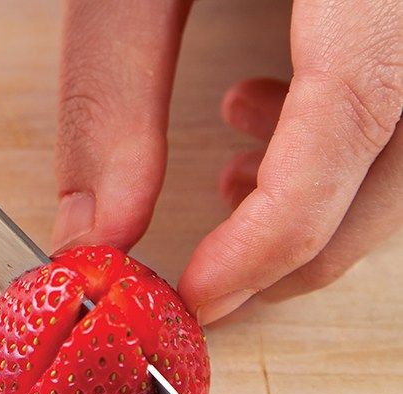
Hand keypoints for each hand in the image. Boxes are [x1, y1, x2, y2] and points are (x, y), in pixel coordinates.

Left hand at [51, 0, 401, 324]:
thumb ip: (107, 95)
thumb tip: (91, 225)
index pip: (353, 116)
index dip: (276, 234)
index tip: (203, 295)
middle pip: (391, 168)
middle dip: (293, 250)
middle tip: (212, 276)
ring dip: (312, 202)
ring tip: (229, 176)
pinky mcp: (399, 29)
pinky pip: (399, 114)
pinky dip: (330, 150)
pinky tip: (261, 109)